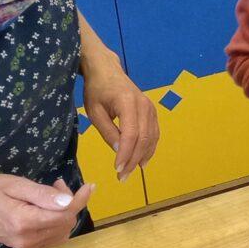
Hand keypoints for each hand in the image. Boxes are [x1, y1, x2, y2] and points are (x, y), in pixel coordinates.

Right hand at [0, 175, 93, 247]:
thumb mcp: (15, 185)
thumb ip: (42, 194)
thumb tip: (67, 201)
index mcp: (24, 223)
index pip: (64, 215)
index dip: (80, 200)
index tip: (88, 185)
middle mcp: (28, 240)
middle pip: (66, 223)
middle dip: (70, 202)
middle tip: (57, 184)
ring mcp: (27, 247)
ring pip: (63, 231)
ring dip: (65, 212)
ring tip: (51, 194)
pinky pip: (55, 237)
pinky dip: (58, 222)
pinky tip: (48, 209)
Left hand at [80, 50, 158, 180]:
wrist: (107, 70)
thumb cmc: (97, 90)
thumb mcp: (95, 112)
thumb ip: (107, 131)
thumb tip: (117, 151)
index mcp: (128, 103)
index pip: (130, 134)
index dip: (125, 154)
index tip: (117, 169)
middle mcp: (144, 105)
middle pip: (143, 138)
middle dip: (133, 160)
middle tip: (122, 177)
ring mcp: (150, 108)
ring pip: (152, 137)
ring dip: (142, 157)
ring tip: (130, 172)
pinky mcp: (151, 111)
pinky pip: (154, 133)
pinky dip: (149, 148)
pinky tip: (141, 160)